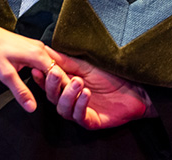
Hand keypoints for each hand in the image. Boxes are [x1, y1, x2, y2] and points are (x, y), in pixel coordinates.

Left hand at [0, 16, 64, 112]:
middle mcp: (41, 49)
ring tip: (60, 92)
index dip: (67, 89)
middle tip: (70, 100)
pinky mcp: (30, 46)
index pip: (60, 75)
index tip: (73, 102)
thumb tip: (32, 107)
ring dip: (57, 77)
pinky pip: (46, 60)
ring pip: (53, 64)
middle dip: (64, 84)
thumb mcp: (4, 74)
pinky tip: (48, 79)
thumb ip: (20, 91)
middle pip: (59, 69)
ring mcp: (36, 46)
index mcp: (38, 55)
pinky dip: (50, 70)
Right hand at [32, 49, 155, 129]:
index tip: (37, 68)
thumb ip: (65, 61)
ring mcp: (78, 112)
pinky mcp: (90, 122)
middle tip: (56, 73)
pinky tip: (86, 94)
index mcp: (65, 87)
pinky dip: (80, 104)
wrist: (135, 91)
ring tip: (77, 82)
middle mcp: (69, 101)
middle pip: (51, 96)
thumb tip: (45, 49)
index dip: (40, 78)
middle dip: (52, 84)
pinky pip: (79, 116)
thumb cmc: (111, 77)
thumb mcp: (85, 66)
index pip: (46, 84)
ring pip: (63, 108)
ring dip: (67, 94)